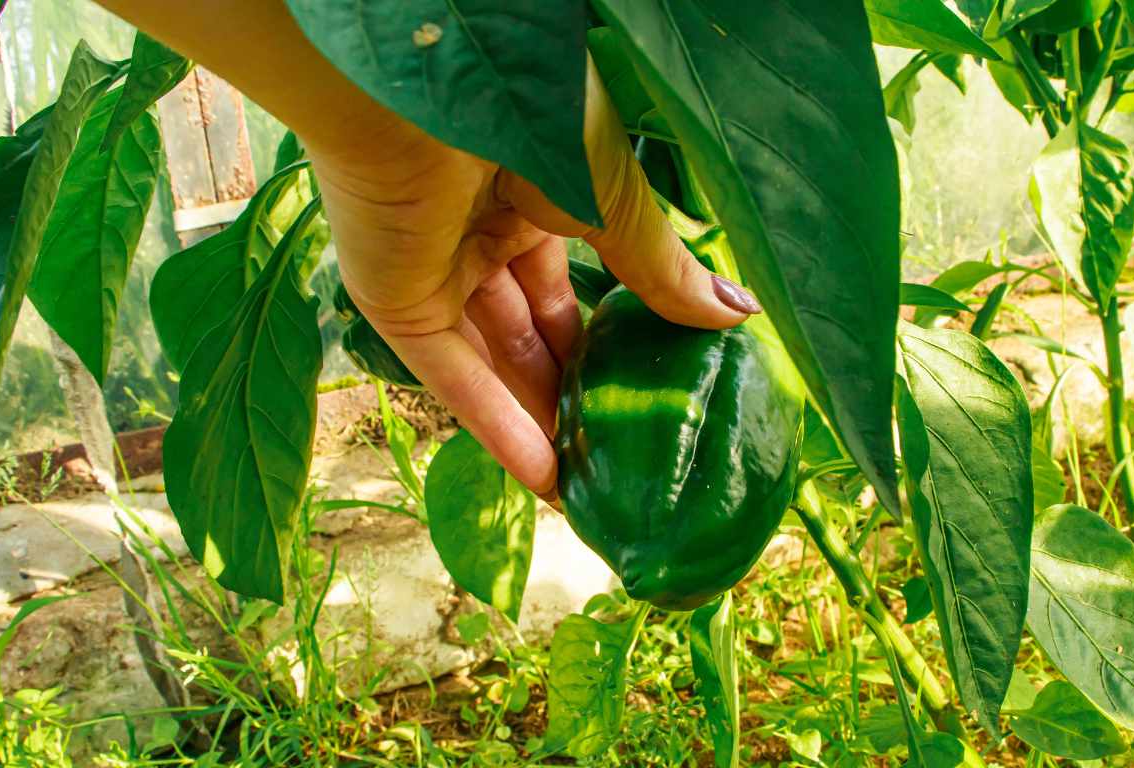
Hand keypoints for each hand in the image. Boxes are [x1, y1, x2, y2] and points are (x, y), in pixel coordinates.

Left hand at [306, 61, 760, 497]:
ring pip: (494, 361)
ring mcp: (435, 269)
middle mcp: (481, 232)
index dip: (605, 342)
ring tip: (586, 488)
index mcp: (535, 194)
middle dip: (572, 393)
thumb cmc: (535, 122)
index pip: (570, 287)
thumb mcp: (617, 204)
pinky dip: (495, 425)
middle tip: (616, 457)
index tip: (644, 396)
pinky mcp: (394, 300)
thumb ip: (665, 270)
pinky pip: (451, 373)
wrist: (435, 89)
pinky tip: (545, 477)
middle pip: (532, 332)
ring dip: (539, 423)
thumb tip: (739, 314)